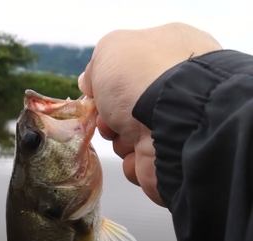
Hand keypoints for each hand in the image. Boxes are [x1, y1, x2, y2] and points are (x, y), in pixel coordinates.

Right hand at [78, 23, 221, 205]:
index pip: (133, 67)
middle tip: (108, 118)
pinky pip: (140, 163)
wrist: (174, 122)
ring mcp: (176, 124)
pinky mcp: (173, 155)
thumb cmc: (141, 78)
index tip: (96, 91)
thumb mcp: (109, 51)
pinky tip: (139, 152)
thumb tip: (90, 82)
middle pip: (127, 107)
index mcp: (171, 50)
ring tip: (127, 135)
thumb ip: (96, 66)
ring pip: (131, 137)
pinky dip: (133, 162)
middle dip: (110, 117)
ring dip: (120, 140)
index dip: (110, 81)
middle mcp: (177, 88)